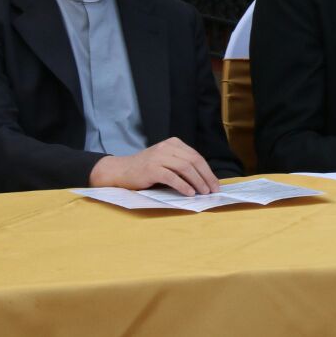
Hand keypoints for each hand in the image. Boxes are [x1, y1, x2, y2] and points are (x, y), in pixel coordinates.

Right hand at [88, 137, 220, 195]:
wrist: (120, 170)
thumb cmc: (145, 169)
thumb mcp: (165, 160)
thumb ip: (181, 164)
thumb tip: (204, 180)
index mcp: (173, 143)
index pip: (196, 156)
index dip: (208, 171)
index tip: (215, 184)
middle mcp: (167, 147)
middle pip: (193, 161)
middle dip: (206, 176)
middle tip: (213, 190)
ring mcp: (159, 157)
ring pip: (185, 168)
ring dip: (197, 182)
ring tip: (203, 192)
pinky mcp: (151, 169)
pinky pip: (172, 177)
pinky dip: (183, 185)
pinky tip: (189, 193)